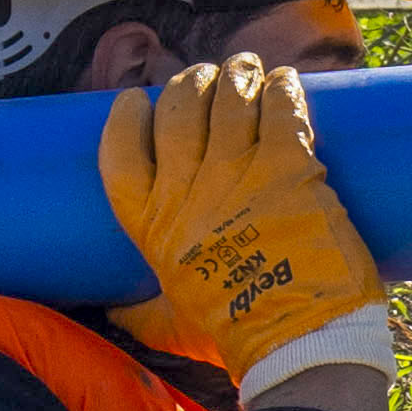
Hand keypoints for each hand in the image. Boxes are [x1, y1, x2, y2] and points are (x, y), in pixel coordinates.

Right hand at [97, 52, 392, 374]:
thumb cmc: (235, 334)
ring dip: (238, 75)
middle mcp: (187, 190)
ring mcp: (237, 173)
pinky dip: (283, 89)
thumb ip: (141, 314)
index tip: (135, 100)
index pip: (119, 152)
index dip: (125, 119)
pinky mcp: (288, 167)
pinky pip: (281, 109)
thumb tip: (114, 313)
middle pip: (176, 111)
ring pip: (228, 100)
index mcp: (151, 223)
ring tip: (248, 68)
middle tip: (207, 78)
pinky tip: (286, 82)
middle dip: (189, 84)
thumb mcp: (170, 322)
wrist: (297, 342)